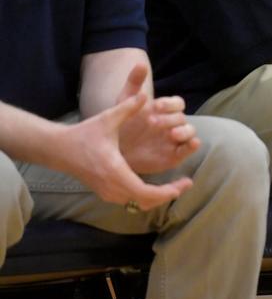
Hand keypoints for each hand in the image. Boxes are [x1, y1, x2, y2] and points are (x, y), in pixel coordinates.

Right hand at [55, 92, 192, 210]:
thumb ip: (128, 107)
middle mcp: (111, 186)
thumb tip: (144, 94)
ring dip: (157, 197)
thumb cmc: (85, 133)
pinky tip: (158, 187)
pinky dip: (146, 197)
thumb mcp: (107, 119)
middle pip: (144, 202)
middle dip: (167, 195)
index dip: (166, 192)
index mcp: (114, 170)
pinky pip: (129, 201)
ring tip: (176, 186)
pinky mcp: (104, 192)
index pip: (144, 192)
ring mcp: (106, 192)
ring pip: (137, 204)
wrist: (60, 150)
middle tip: (185, 184)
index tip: (184, 184)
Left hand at [114, 64, 200, 174]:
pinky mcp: (175, 155)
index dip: (169, 104)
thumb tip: (141, 63)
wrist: (116, 151)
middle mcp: (173, 123)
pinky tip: (191, 144)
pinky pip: (189, 149)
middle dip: (169, 119)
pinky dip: (193, 146)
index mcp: (165, 110)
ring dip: (184, 131)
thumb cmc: (123, 125)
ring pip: (190, 131)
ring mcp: (176, 139)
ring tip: (172, 134)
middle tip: (152, 122)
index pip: (177, 103)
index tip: (155, 106)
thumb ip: (135, 83)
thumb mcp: (126, 102)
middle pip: (181, 117)